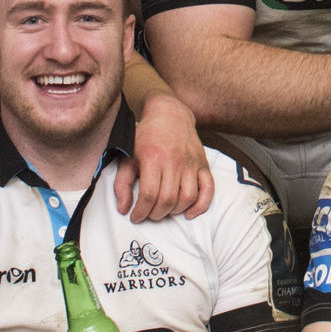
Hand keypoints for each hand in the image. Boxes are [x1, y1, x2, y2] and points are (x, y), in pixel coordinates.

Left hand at [118, 91, 217, 221]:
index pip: (149, 195)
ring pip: (187, 198)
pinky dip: (201, 206)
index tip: (135, 217)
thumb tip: (124, 209)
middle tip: (149, 214)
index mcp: (153, 158)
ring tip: (164, 210)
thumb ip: (122, 184)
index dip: (141, 212)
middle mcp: (174, 161)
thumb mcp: (128, 156)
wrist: (170, 115)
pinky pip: (208, 189)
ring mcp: (191, 163)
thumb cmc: (146, 137)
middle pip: (168, 200)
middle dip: (156, 214)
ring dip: (174, 211)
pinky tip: (188, 213)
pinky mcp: (203, 164)